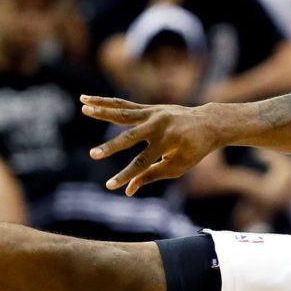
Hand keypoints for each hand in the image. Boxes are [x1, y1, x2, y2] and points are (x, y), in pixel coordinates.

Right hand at [81, 95, 221, 194]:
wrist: (208, 123)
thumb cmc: (194, 150)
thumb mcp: (177, 167)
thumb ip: (152, 176)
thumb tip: (128, 191)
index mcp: (168, 142)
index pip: (143, 163)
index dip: (126, 176)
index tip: (110, 186)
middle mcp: (158, 126)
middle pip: (130, 138)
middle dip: (111, 147)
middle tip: (93, 155)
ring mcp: (152, 114)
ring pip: (122, 113)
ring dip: (101, 110)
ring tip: (83, 107)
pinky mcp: (148, 108)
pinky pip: (123, 106)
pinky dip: (105, 103)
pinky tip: (87, 99)